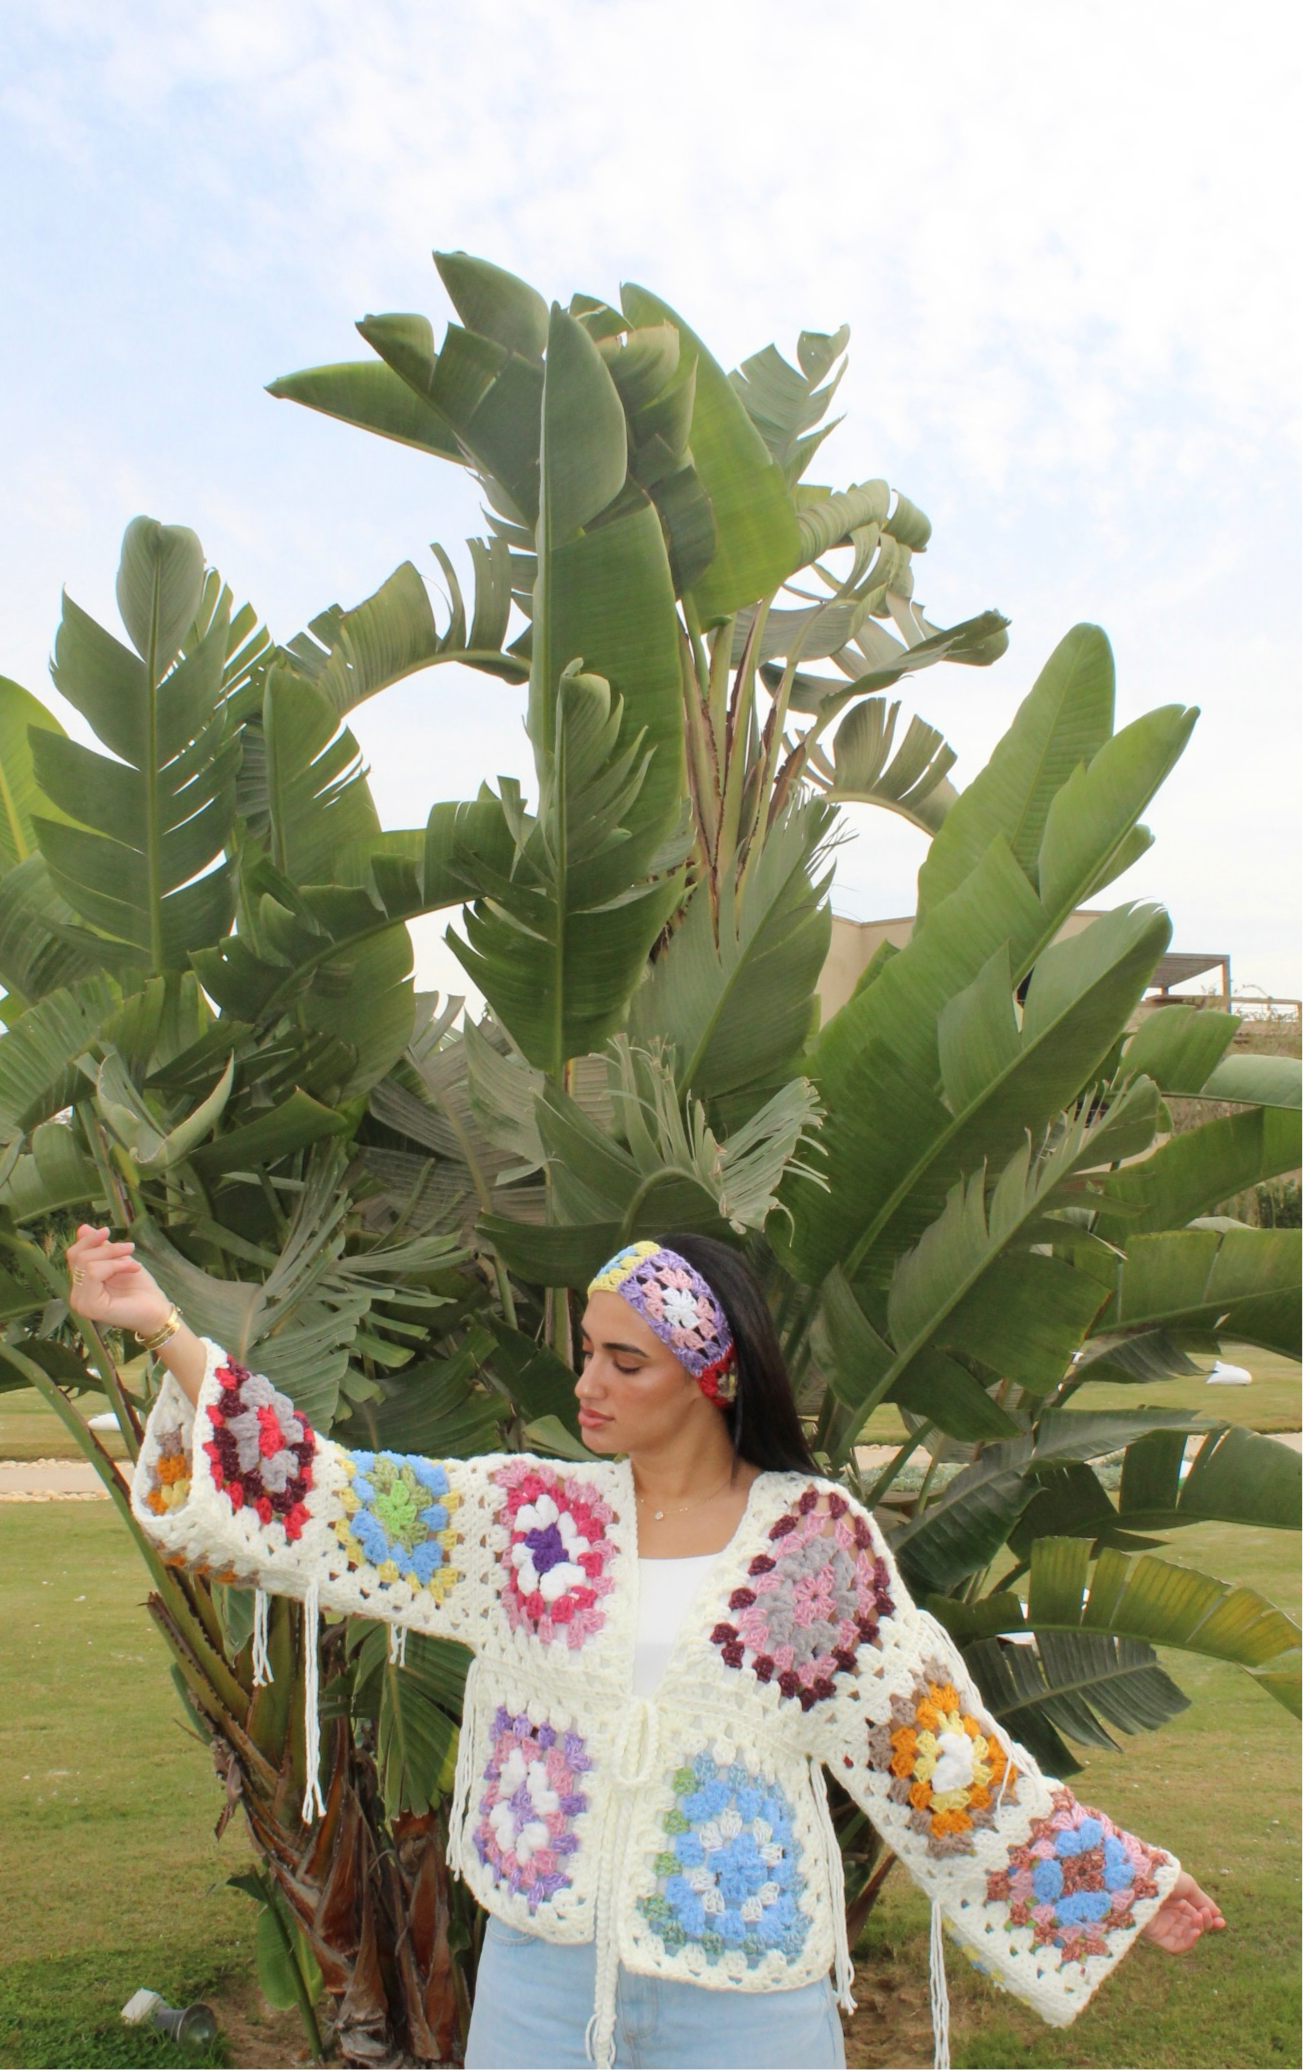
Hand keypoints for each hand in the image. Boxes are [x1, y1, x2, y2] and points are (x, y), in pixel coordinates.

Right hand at [66, 1224, 172, 1341]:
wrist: (157, 1310)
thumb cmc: (140, 1288)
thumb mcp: (119, 1261)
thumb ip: (100, 1248)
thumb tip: (82, 1228)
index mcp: (81, 1286)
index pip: (74, 1255)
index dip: (89, 1240)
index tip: (107, 1231)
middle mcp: (76, 1296)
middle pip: (79, 1256)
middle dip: (106, 1247)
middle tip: (130, 1247)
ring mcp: (81, 1303)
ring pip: (87, 1263)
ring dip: (114, 1256)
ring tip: (133, 1262)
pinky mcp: (91, 1306)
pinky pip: (94, 1273)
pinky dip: (116, 1265)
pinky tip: (133, 1267)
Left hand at [1142, 1870, 1225, 1952]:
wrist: (1146, 1881)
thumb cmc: (1166, 1879)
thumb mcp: (1188, 1886)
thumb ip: (1203, 1901)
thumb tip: (1218, 1914)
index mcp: (1176, 1901)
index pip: (1196, 1915)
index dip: (1209, 1920)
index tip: (1221, 1921)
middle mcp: (1169, 1914)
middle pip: (1193, 1926)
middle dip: (1205, 1923)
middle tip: (1208, 1916)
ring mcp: (1163, 1926)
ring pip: (1186, 1936)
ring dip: (1197, 1930)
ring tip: (1199, 1918)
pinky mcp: (1156, 1936)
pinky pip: (1175, 1946)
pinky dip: (1188, 1942)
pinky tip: (1195, 1931)